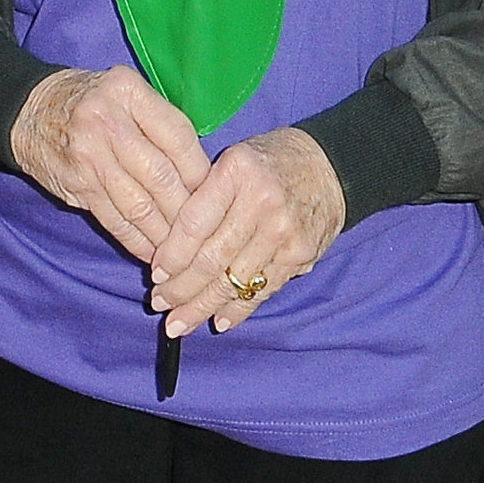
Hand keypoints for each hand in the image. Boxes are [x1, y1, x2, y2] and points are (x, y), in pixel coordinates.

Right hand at [9, 66, 209, 263]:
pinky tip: (153, 252)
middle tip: (208, 230)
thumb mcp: (124, 92)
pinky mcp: (76, 185)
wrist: (28, 110)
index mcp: (127, 92)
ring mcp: (88, 155)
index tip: (217, 193)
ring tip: (184, 249)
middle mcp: (106, 121)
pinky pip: (115, 220)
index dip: (201, 171)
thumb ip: (159, 123)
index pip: (178, 137)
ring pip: (140, 204)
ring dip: (165, 233)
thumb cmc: (90, 102)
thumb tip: (202, 174)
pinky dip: (137, 241)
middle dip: (187, 209)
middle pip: (161, 175)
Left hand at [147, 125, 343, 336]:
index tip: (155, 275)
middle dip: (180, 290)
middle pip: (211, 259)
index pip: (193, 224)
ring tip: (179, 323)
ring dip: (202, 307)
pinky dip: (238, 310)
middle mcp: (262, 203)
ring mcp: (284, 233)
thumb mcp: (232, 159)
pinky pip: (262, 291)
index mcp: (237, 172)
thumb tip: (167, 249)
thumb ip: (203, 196)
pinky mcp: (299, 256)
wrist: (328, 167)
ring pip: (234, 282)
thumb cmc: (269, 162)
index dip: (170, 255)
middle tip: (159, 304)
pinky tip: (217, 320)